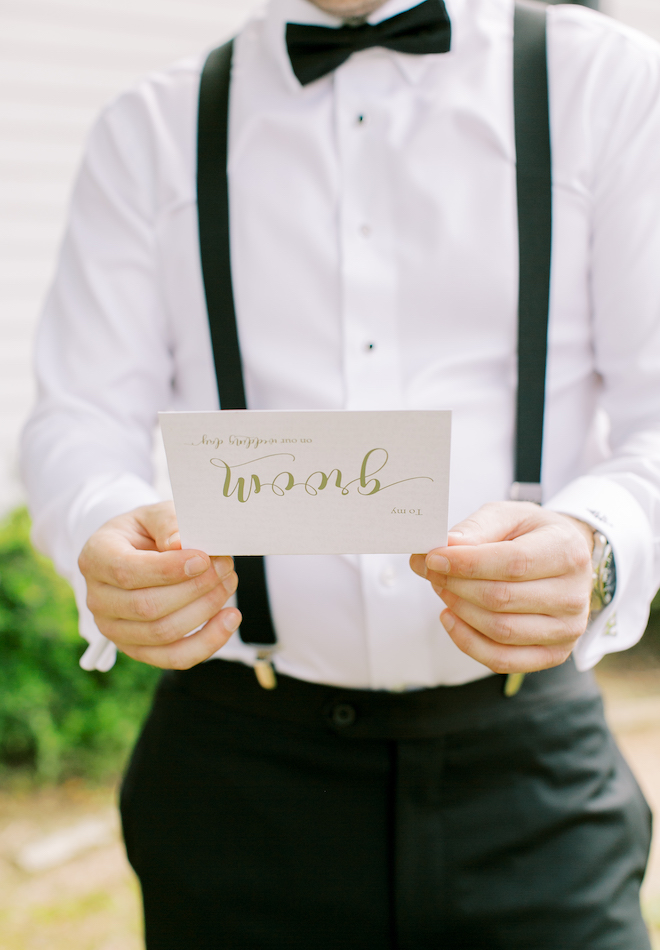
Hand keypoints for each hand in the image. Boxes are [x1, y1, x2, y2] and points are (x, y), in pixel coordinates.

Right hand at [78, 501, 240, 668]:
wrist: (136, 552)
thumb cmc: (147, 531)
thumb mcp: (155, 514)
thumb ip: (168, 523)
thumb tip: (181, 544)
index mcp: (96, 558)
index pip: (126, 572)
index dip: (168, 569)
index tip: (204, 558)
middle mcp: (97, 599)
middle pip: (147, 607)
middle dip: (195, 588)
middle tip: (224, 566)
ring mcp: (114, 629)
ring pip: (163, 633)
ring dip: (205, 610)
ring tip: (228, 583)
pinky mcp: (136, 649)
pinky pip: (174, 657)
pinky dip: (207, 642)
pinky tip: (229, 619)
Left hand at [409, 502, 593, 673]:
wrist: (564, 558)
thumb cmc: (532, 534)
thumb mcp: (509, 515)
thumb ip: (478, 528)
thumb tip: (445, 547)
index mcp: (568, 552)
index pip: (513, 563)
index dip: (467, 563)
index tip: (433, 557)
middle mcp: (575, 595)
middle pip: (502, 599)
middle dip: (456, 585)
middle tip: (430, 570)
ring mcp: (568, 629)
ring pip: (500, 631)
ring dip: (459, 610)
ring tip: (441, 588)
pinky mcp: (554, 653)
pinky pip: (503, 659)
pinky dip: (467, 642)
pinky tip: (450, 617)